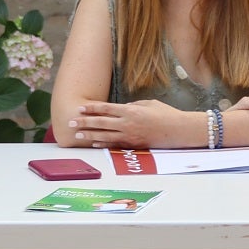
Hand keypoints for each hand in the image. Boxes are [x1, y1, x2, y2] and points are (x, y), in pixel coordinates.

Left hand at [68, 100, 190, 148]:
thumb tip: (122, 108)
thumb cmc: (166, 114)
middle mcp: (127, 123)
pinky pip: (114, 144)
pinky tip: (93, 143)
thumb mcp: (149, 104)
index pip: (106, 108)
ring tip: (76, 134)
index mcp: (130, 110)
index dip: (92, 108)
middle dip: (84, 122)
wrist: (179, 130)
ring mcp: (130, 136)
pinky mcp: (133, 145)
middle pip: (101, 122)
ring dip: (89, 134)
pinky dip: (103, 143)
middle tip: (70, 122)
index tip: (80, 107)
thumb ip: (133, 106)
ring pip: (104, 135)